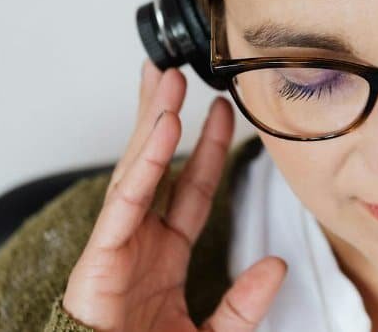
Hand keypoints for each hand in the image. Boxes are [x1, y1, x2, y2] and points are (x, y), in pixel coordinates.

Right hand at [61, 59, 287, 330]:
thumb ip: (243, 303)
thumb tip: (277, 266)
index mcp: (163, 257)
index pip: (190, 188)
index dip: (206, 149)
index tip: (221, 111)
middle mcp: (138, 242)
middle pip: (155, 165)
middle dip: (166, 117)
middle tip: (181, 73)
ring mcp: (117, 246)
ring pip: (137, 170)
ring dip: (154, 123)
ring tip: (168, 80)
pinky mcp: (100, 259)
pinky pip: (126, 202)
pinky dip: (145, 164)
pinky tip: (162, 128)